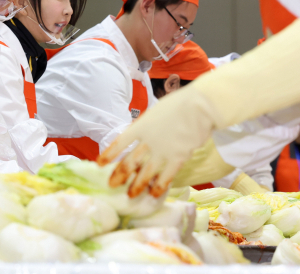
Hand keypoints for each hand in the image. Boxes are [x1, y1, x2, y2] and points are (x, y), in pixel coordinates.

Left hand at [97, 84, 218, 197]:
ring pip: (145, 173)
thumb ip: (146, 126)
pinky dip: (159, 187)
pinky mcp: (178, 159)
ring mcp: (162, 151)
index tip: (100, 164)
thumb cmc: (179, 104)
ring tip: (130, 195)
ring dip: (137, 185)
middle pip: (130, 161)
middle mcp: (148, 141)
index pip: (120, 143)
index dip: (109, 154)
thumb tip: (141, 136)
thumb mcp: (155, 112)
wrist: (199, 107)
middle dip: (120, 175)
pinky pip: (166, 177)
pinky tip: (153, 195)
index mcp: (140, 126)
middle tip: (112, 185)